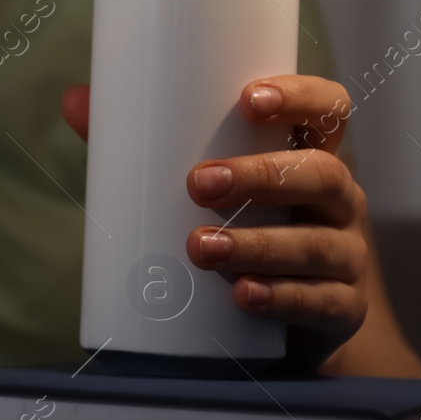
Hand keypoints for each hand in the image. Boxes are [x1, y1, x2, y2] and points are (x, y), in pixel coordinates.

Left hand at [62, 75, 373, 368]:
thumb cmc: (246, 227)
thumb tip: (74, 101)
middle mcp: (338, 200)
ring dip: (258, 244)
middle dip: (260, 176)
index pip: (329, 110)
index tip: (248, 99)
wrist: (297, 322)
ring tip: (201, 247)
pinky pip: (321, 302)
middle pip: (320, 175)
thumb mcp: (211, 184)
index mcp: (310, 155)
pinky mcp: (342, 308)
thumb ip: (145, 144)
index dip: (300, 97)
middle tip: (198, 184)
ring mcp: (346, 255)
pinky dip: (281, 297)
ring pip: (317, 244)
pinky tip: (243, 294)